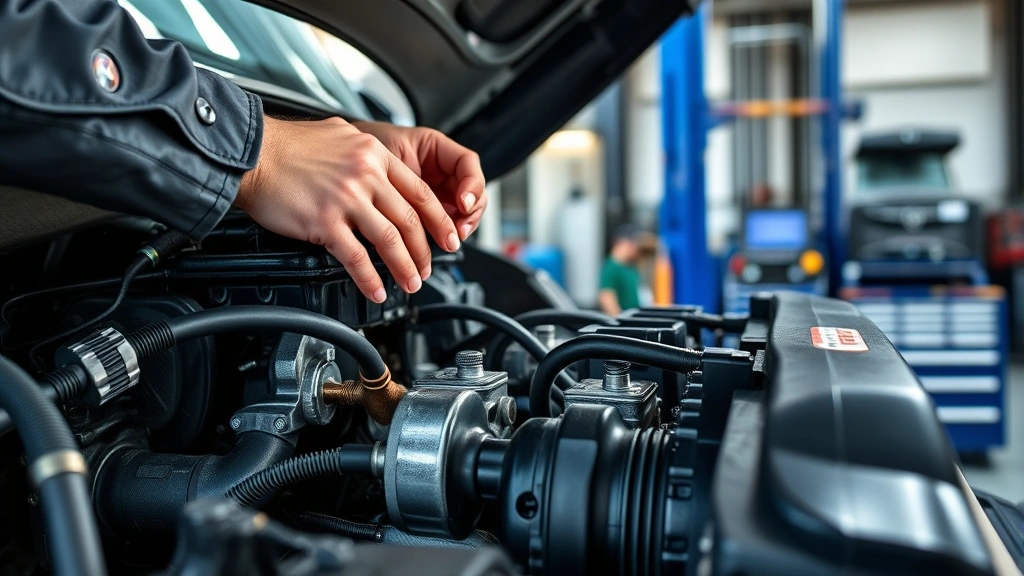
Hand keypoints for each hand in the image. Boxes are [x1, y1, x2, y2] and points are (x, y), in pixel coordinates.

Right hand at [235, 116, 460, 302]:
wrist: (250, 152)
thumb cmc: (287, 145)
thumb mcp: (339, 134)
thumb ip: (364, 153)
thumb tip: (379, 165)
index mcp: (374, 155)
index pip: (420, 192)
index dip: (439, 220)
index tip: (447, 237)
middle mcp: (366, 175)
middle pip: (410, 220)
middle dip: (425, 251)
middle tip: (429, 268)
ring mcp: (346, 199)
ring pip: (390, 241)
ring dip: (405, 268)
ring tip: (411, 284)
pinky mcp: (324, 221)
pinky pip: (356, 257)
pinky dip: (370, 279)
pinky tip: (377, 290)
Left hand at [352, 121, 486, 240]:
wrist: (337, 163)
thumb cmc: (357, 151)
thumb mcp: (383, 156)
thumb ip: (403, 176)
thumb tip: (418, 204)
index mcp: (433, 148)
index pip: (468, 163)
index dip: (471, 184)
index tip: (463, 202)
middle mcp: (438, 171)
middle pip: (471, 191)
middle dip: (470, 213)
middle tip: (458, 229)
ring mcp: (433, 192)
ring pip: (461, 212)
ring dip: (459, 227)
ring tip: (448, 240)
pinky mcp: (422, 212)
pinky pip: (441, 224)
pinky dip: (442, 235)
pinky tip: (435, 243)